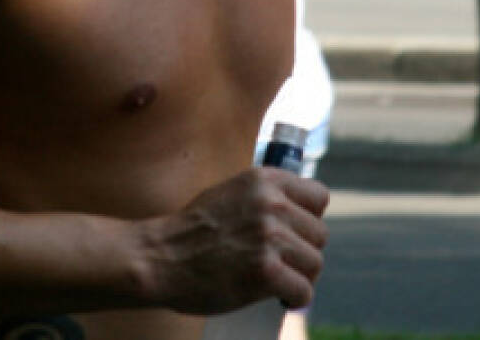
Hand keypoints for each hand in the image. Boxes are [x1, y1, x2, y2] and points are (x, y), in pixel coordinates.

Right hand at [145, 167, 327, 314]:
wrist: (160, 257)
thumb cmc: (192, 231)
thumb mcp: (228, 194)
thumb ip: (263, 198)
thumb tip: (298, 212)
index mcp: (263, 180)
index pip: (319, 196)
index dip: (309, 218)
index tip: (294, 232)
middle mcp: (270, 203)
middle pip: (319, 235)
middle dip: (302, 252)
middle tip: (278, 261)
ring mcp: (269, 236)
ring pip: (315, 264)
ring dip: (298, 276)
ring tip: (273, 278)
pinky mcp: (267, 270)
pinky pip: (304, 291)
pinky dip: (292, 299)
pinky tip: (275, 296)